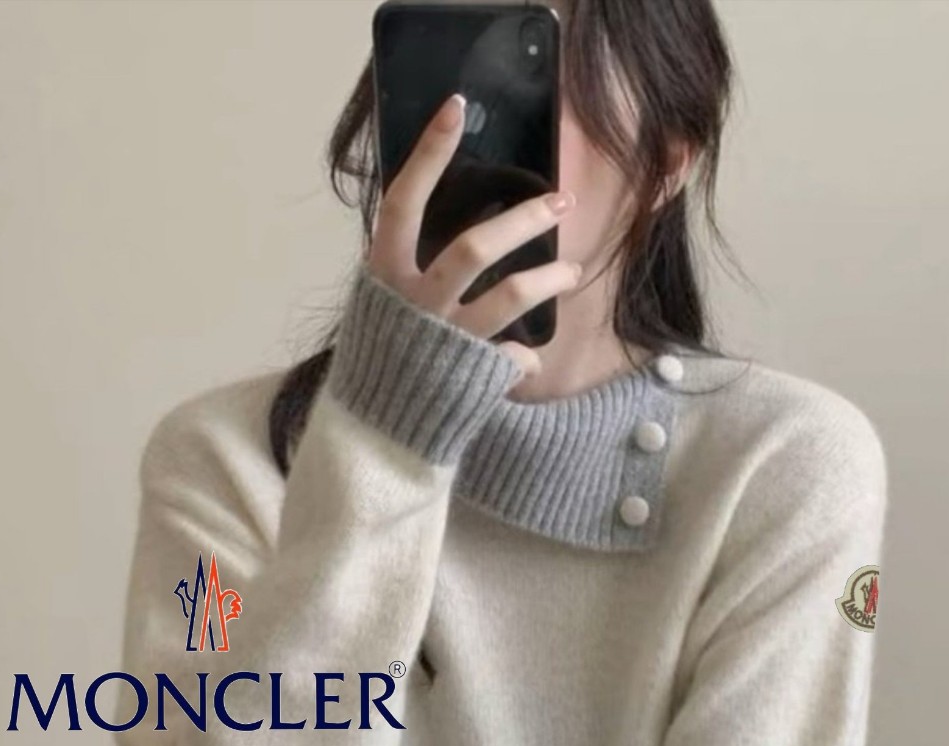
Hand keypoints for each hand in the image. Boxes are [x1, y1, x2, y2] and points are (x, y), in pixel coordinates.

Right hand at [367, 92, 580, 380]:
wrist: (376, 432)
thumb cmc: (383, 358)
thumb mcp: (381, 304)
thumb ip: (407, 267)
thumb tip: (445, 224)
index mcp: (384, 276)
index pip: (403, 202)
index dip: (428, 155)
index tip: (456, 109)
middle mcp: (415, 303)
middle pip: (476, 246)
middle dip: (526, 219)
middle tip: (561, 201)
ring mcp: (447, 339)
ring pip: (510, 295)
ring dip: (550, 278)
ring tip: (572, 271)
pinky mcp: (474, 376)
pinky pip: (517, 355)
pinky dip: (526, 354)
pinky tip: (527, 354)